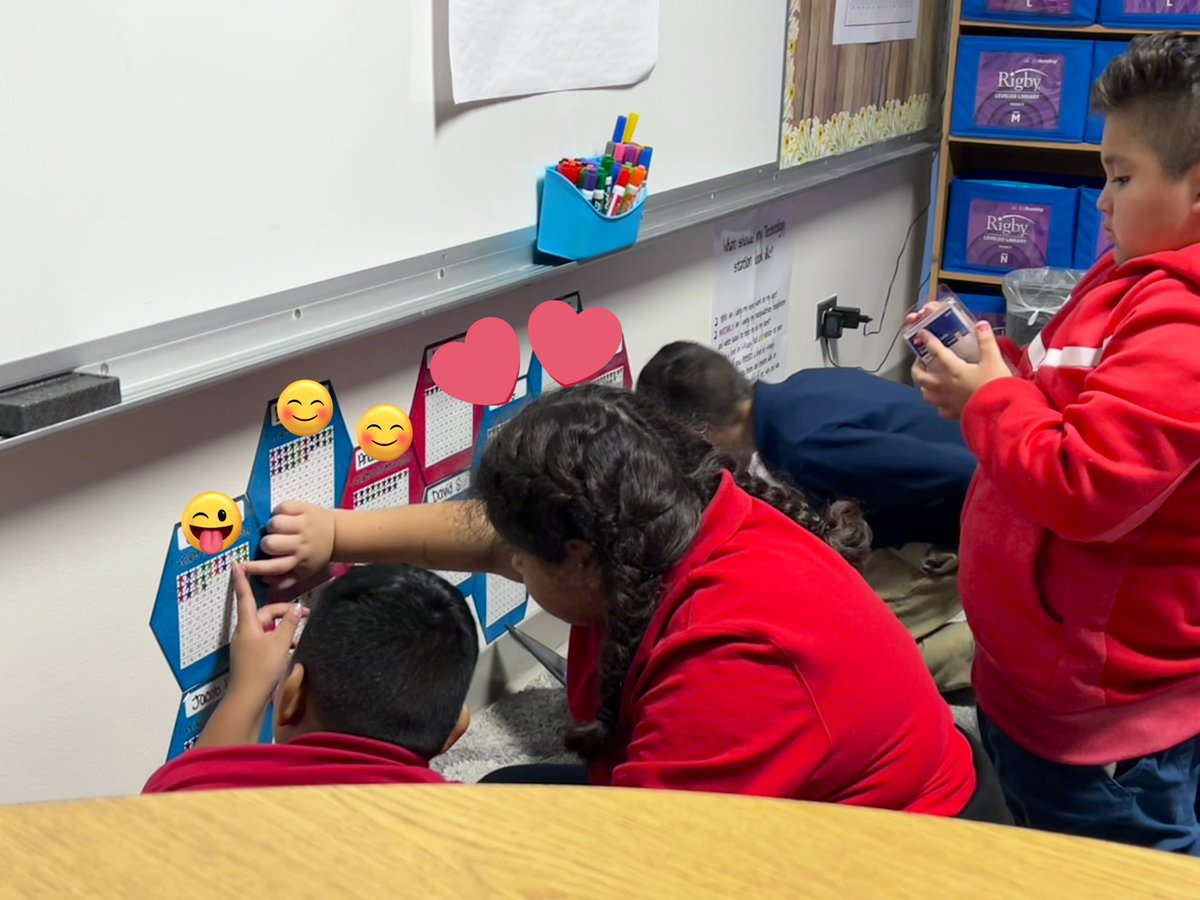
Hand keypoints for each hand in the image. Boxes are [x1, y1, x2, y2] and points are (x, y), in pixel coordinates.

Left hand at [229, 565, 305, 698]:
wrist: (248, 698)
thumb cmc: (262, 668)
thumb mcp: (280, 643)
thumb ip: (289, 623)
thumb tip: (296, 607)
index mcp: (248, 624)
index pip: (245, 597)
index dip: (242, 580)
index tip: (236, 565)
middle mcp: (244, 632)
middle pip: (264, 613)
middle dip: (282, 612)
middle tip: (304, 615)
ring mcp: (246, 645)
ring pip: (266, 628)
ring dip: (282, 628)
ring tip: (299, 636)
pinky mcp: (251, 656)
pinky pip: (266, 640)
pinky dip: (279, 640)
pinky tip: (291, 648)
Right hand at [242, 500, 334, 589]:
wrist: (337, 534)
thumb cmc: (316, 554)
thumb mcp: (304, 572)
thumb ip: (284, 580)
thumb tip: (263, 580)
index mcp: (299, 561)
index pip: (274, 567)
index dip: (256, 567)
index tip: (241, 566)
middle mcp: (300, 544)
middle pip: (270, 544)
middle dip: (266, 543)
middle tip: (272, 542)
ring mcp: (303, 525)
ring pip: (274, 524)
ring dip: (272, 526)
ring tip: (278, 529)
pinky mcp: (305, 509)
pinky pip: (282, 507)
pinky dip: (279, 511)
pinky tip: (285, 516)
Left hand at [911, 322, 1011, 419]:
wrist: (1000, 414)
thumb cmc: (996, 386)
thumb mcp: (994, 360)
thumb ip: (986, 342)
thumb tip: (980, 324)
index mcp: (954, 370)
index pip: (937, 352)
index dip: (928, 341)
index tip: (922, 334)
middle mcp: (945, 386)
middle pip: (920, 377)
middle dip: (916, 367)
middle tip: (921, 361)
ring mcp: (946, 402)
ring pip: (926, 394)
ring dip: (924, 386)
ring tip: (929, 380)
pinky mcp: (953, 414)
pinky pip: (940, 409)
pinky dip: (939, 404)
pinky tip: (944, 401)